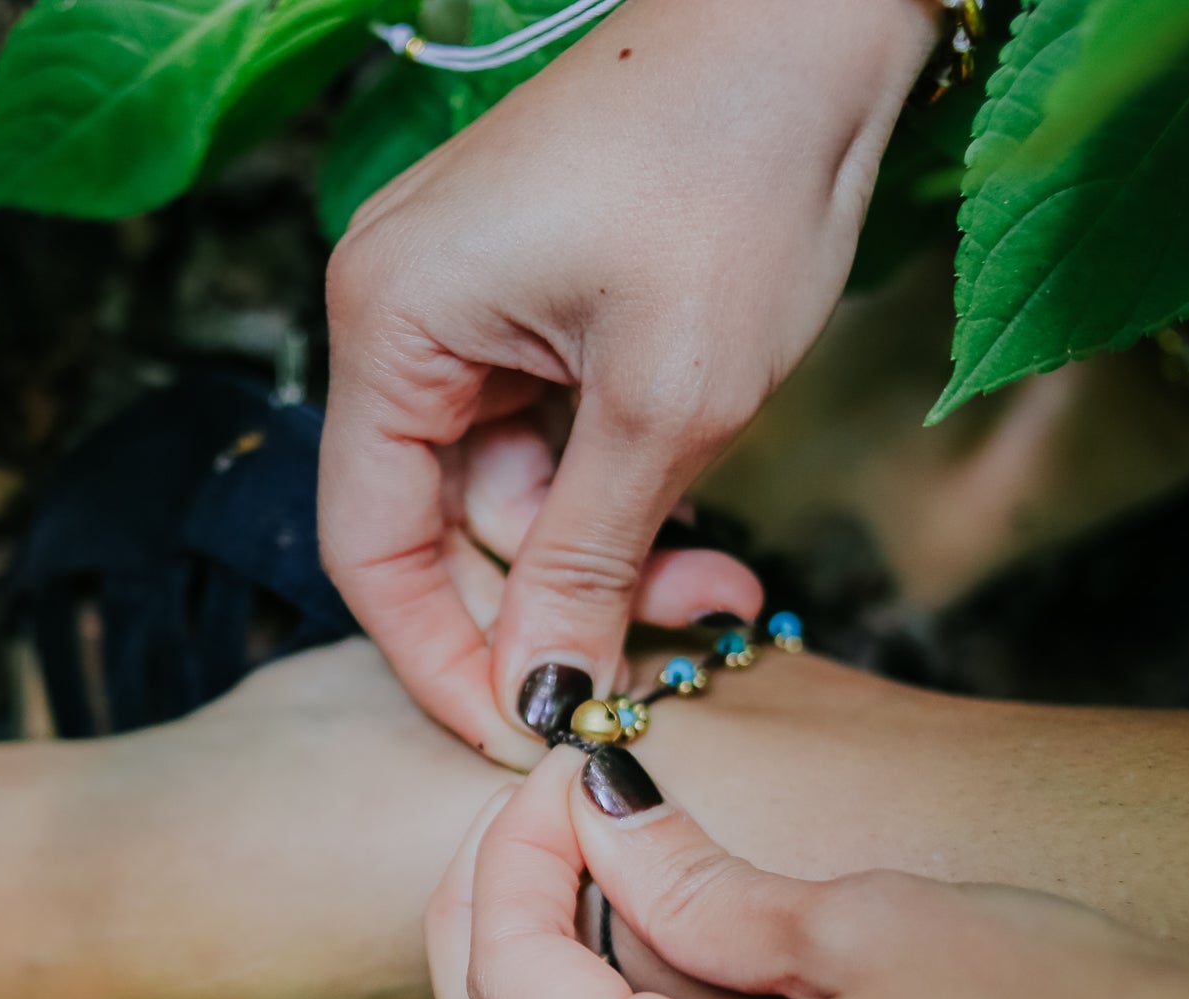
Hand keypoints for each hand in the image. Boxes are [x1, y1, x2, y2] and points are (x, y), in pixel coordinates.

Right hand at [320, 0, 933, 759]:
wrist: (817, 15)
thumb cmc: (736, 170)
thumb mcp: (669, 404)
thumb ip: (585, 562)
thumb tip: (536, 695)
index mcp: (391, 323)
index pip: (371, 546)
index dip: (441, 658)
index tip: (524, 736)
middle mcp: (400, 312)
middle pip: (440, 525)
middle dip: (555, 603)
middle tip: (672, 658)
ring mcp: (462, 302)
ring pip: (509, 491)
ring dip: (609, 553)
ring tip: (724, 583)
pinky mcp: (527, 299)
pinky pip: (547, 436)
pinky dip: (619, 491)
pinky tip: (700, 519)